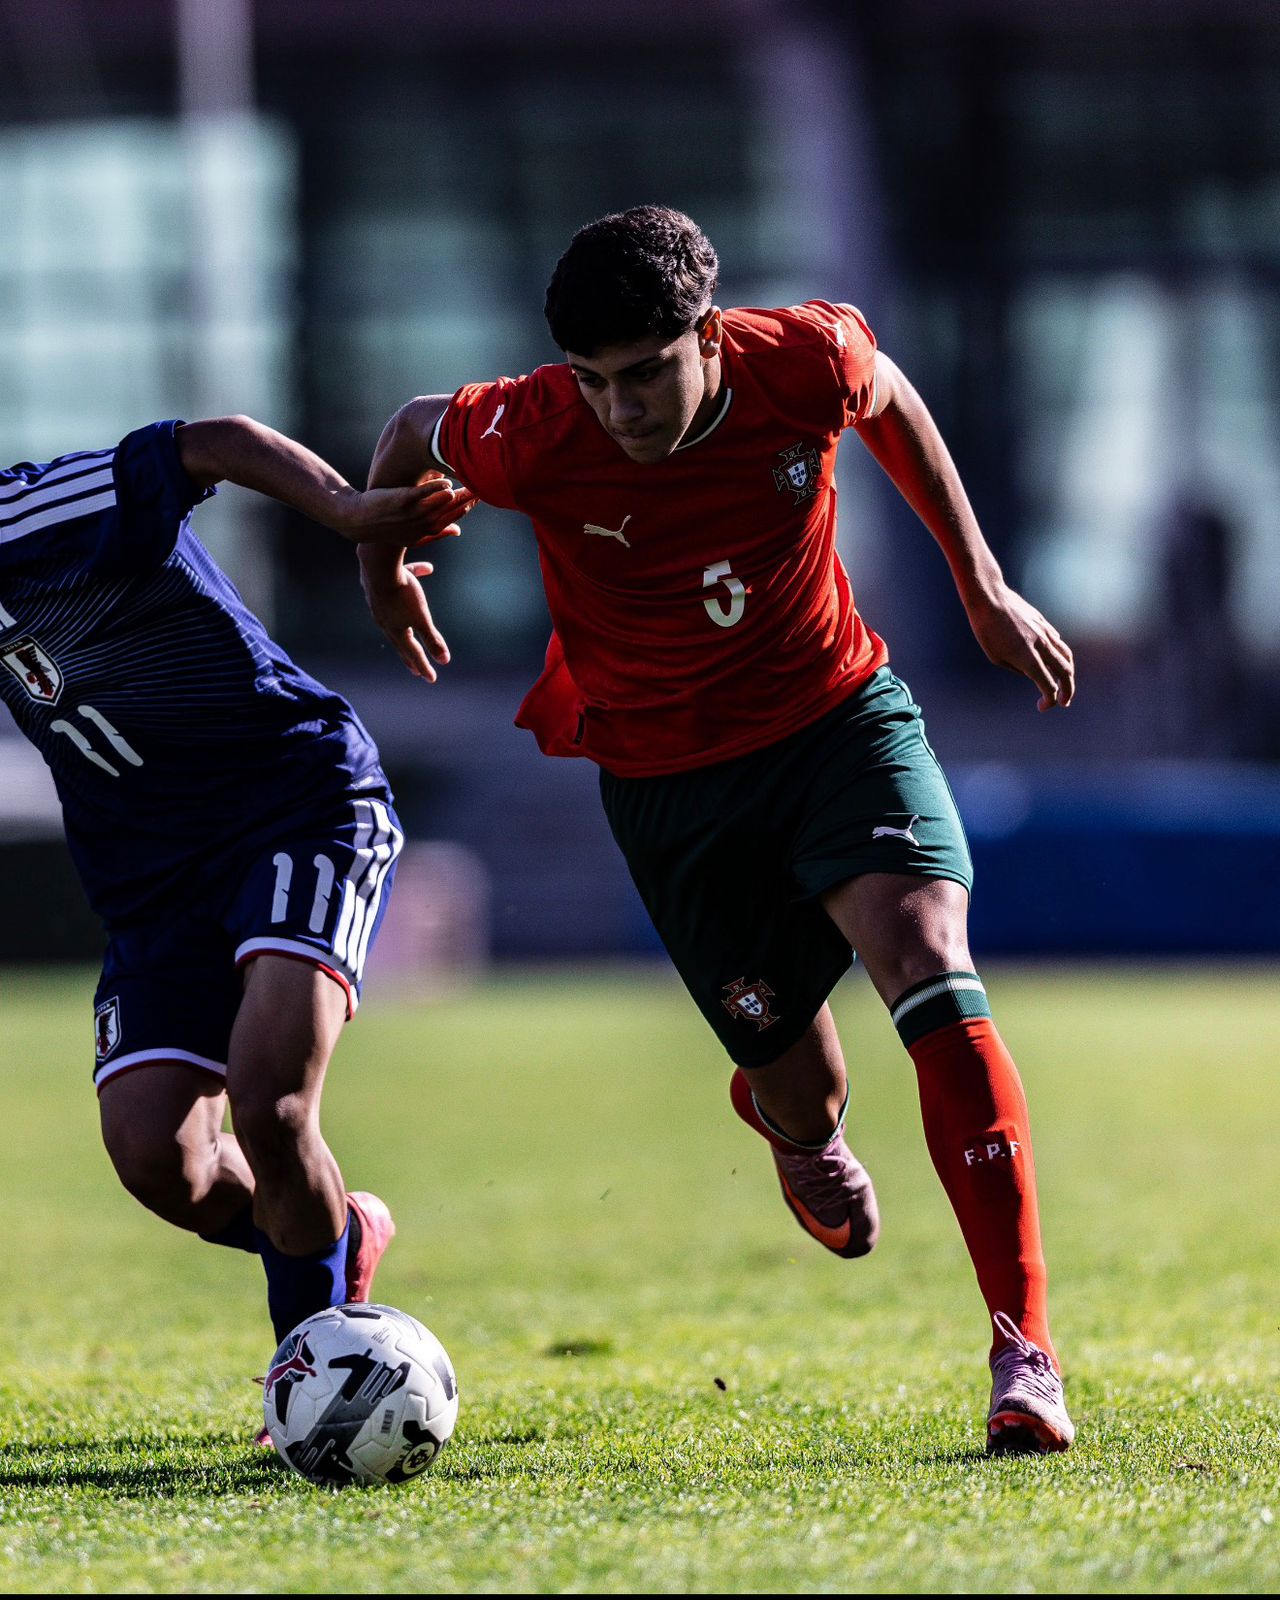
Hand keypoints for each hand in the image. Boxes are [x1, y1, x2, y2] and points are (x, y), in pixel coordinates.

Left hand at [337, 474, 475, 545]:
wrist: (359, 521)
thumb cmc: (387, 526)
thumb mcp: (414, 535)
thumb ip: (438, 533)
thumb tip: (458, 531)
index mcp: (427, 531)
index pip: (453, 518)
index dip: (468, 507)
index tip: (481, 494)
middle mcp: (421, 524)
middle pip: (450, 511)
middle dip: (468, 500)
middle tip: (482, 486)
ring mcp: (411, 513)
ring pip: (438, 504)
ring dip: (456, 494)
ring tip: (469, 481)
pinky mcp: (401, 501)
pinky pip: (422, 494)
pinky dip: (435, 488)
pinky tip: (446, 482)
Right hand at [360, 553, 450, 681]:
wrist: (377, 564)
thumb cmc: (402, 593)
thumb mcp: (421, 617)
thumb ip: (432, 639)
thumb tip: (444, 661)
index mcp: (395, 630)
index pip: (412, 653)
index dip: (423, 666)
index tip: (431, 679)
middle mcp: (384, 619)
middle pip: (401, 639)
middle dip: (410, 653)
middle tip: (415, 668)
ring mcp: (378, 602)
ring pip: (397, 612)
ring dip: (411, 614)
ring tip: (418, 619)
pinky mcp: (377, 584)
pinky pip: (400, 584)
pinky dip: (413, 579)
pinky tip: (427, 569)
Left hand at [965, 582, 1074, 710]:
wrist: (990, 599)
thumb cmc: (986, 630)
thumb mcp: (997, 657)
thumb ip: (1018, 668)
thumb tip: (1032, 673)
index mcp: (1028, 658)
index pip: (1048, 685)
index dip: (1050, 700)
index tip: (1043, 706)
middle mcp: (1041, 646)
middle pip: (1065, 672)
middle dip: (1068, 690)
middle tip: (1064, 702)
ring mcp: (1045, 633)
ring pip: (1067, 656)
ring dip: (1069, 673)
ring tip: (1066, 684)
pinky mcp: (1044, 624)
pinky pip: (1058, 643)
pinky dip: (1061, 656)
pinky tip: (1055, 662)